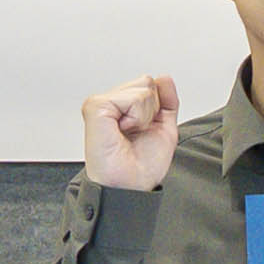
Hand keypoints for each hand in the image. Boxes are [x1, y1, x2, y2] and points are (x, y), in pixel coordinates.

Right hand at [79, 76, 184, 193]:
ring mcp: (101, 103)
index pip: (149, 85)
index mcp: (122, 108)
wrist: (130, 186)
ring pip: (142, 88)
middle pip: (146, 82)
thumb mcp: (164, 128)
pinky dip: (137, 117)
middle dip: (152, 110)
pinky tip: (123, 130)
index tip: (144, 130)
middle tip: (136, 133)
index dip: (157, 108)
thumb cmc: (140, 167)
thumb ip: (167, 101)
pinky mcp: (96, 106)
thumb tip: (164, 78)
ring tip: (129, 133)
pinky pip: (133, 98)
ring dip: (145, 116)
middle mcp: (110, 103)